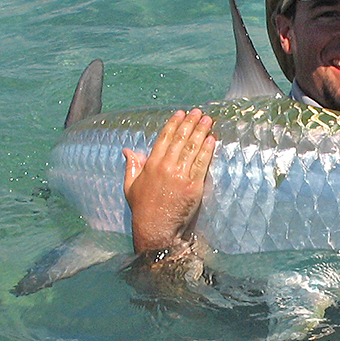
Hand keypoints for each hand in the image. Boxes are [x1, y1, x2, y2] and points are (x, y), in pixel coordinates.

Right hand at [123, 109, 215, 253]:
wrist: (155, 227)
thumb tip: (128, 150)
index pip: (164, 138)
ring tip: (208, 121)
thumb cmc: (142, 208)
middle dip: (190, 123)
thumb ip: (132, 166)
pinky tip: (211, 139)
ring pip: (192, 148)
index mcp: (151, 164)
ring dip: (201, 132)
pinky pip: (202, 164)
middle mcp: (166, 166)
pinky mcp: (193, 185)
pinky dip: (207, 150)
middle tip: (199, 112)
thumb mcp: (130, 186)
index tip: (181, 113)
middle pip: (180, 139)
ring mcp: (180, 175)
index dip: (173, 124)